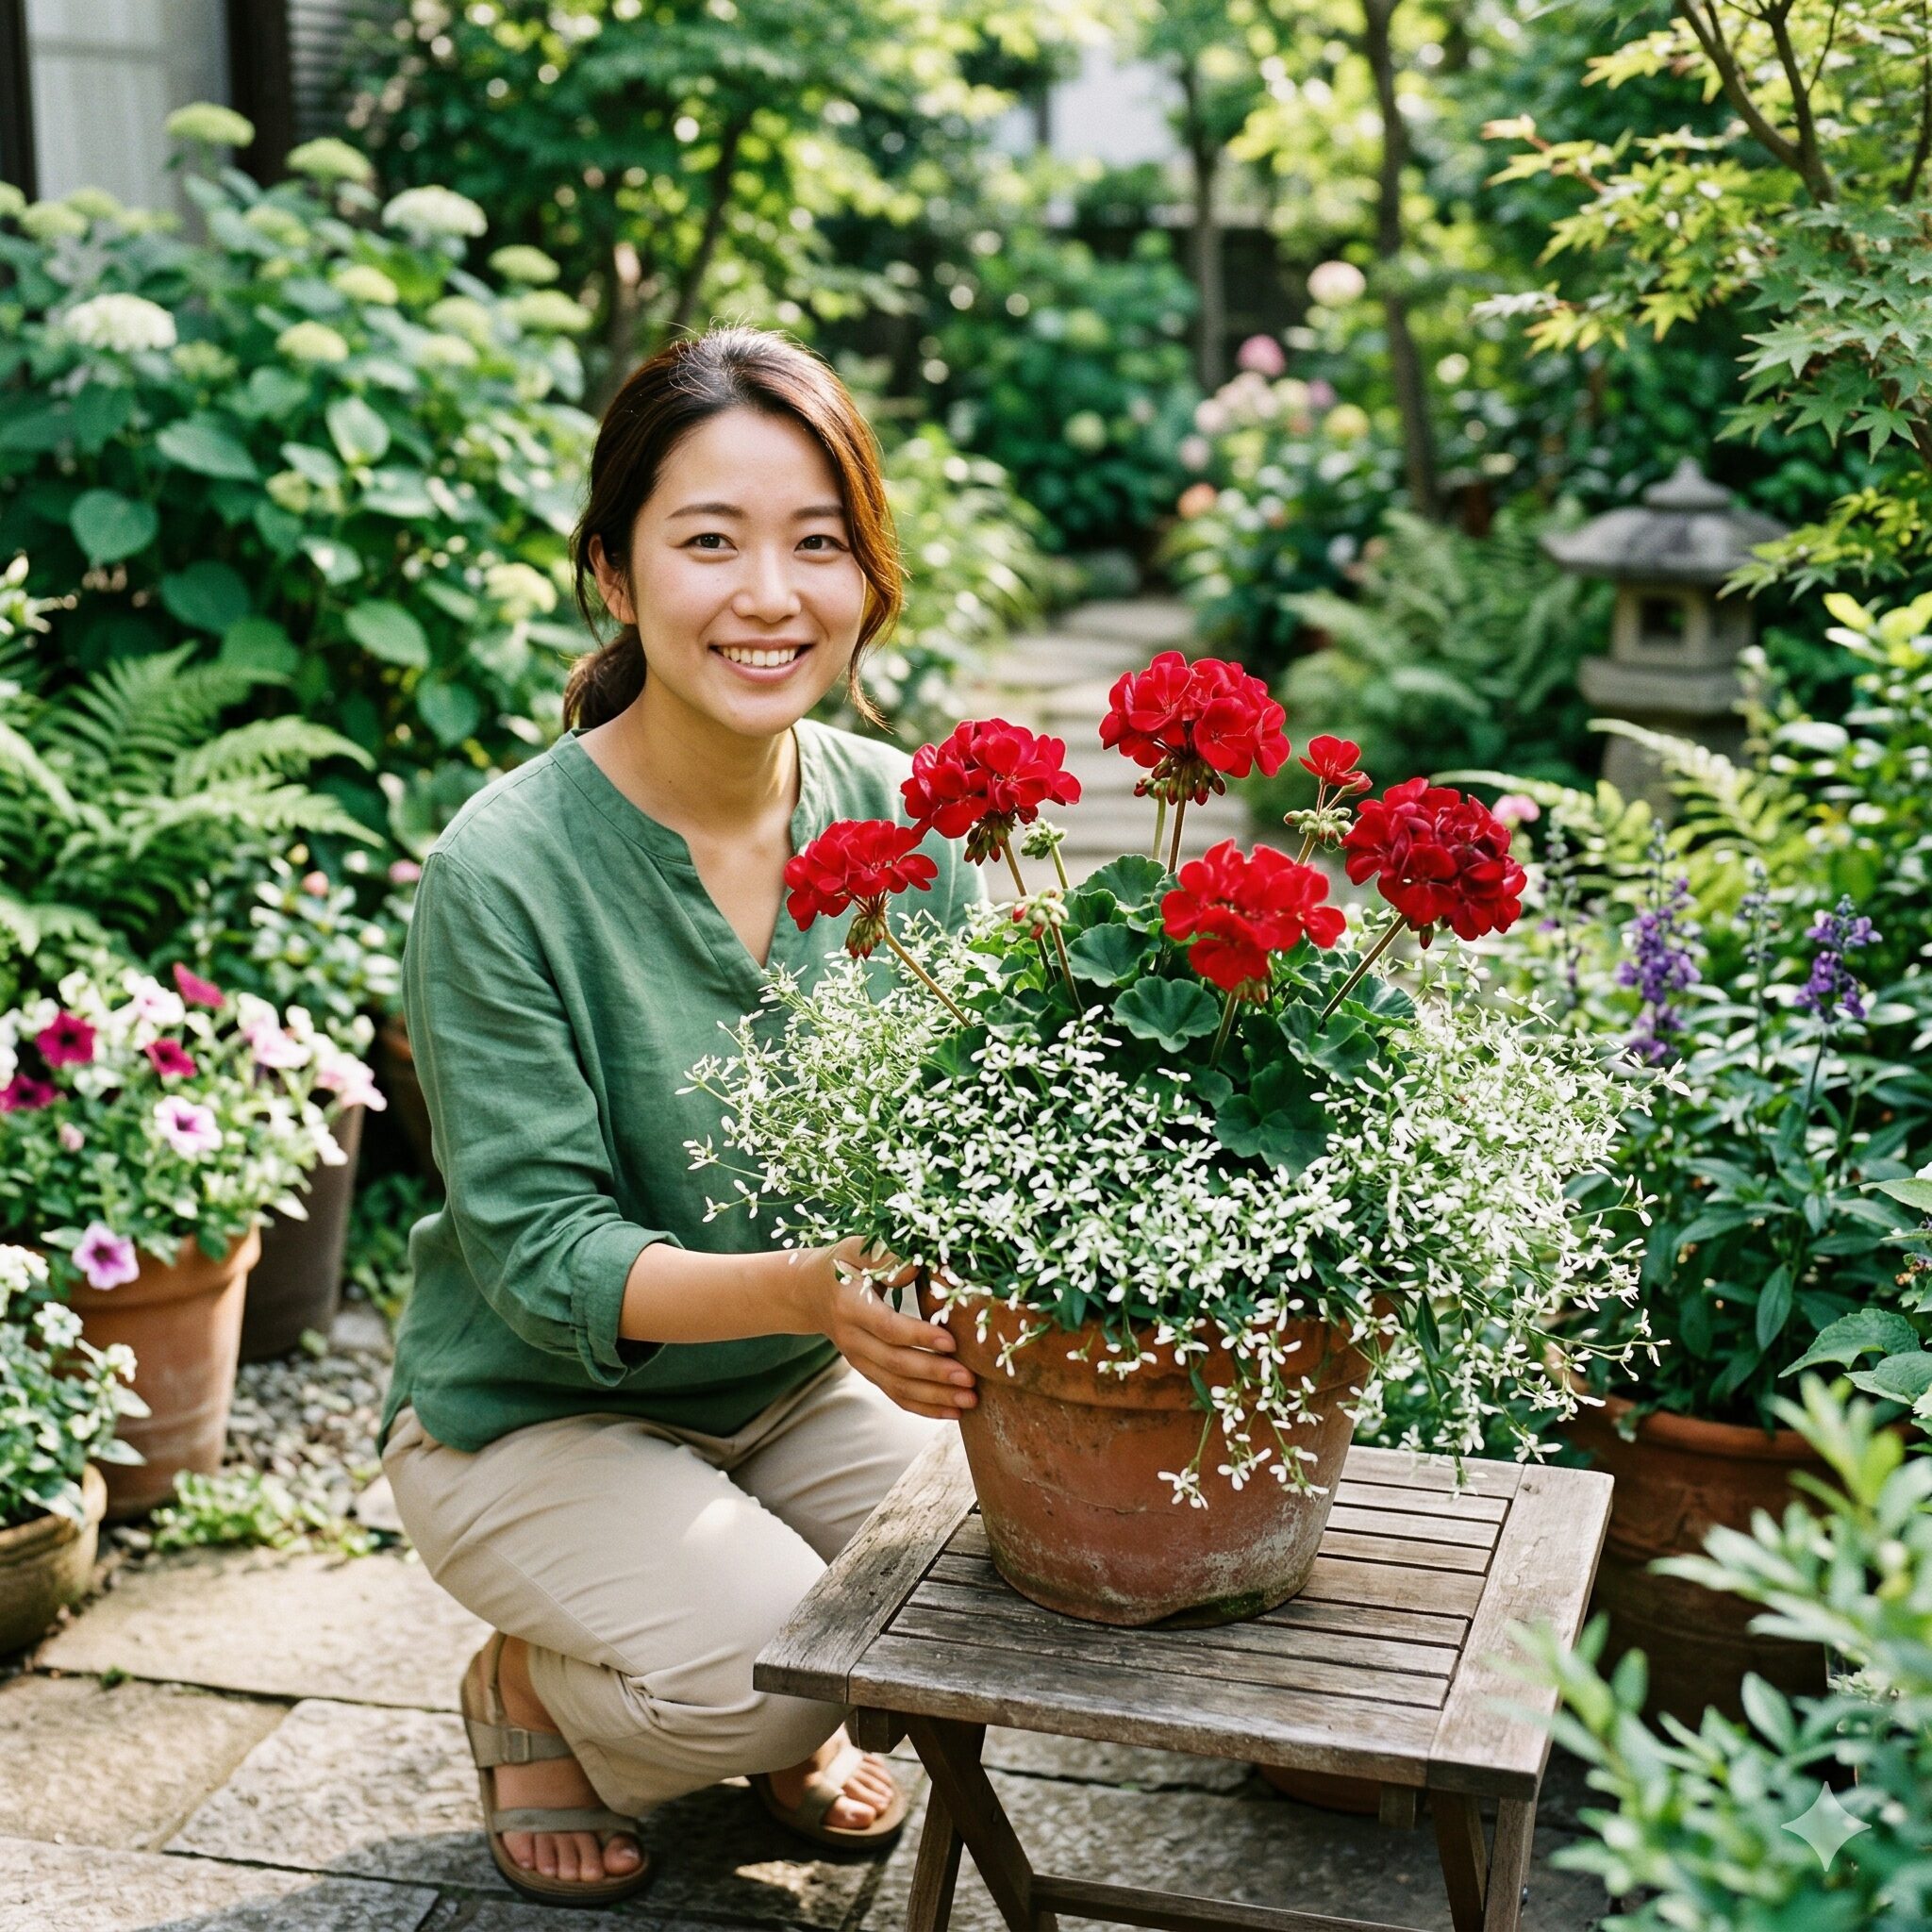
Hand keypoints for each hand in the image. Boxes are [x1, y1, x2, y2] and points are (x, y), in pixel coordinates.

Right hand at [812, 1237, 976, 1421]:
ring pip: (897, 1386)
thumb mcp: (856, 1250)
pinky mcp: (869, 1371)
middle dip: (935, 1374)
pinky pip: (896, 1394)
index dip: (919, 1337)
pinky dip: (924, 1407)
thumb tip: (917, 1265)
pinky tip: (952, 1412)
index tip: (951, 1342)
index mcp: (850, 1307)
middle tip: (969, 1378)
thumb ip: (885, 1256)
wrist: (809, 1293)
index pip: (887, 1327)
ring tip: (969, 1400)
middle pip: (896, 1363)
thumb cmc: (841, 1265)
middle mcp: (853, 1339)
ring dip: (935, 1397)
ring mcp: (859, 1360)